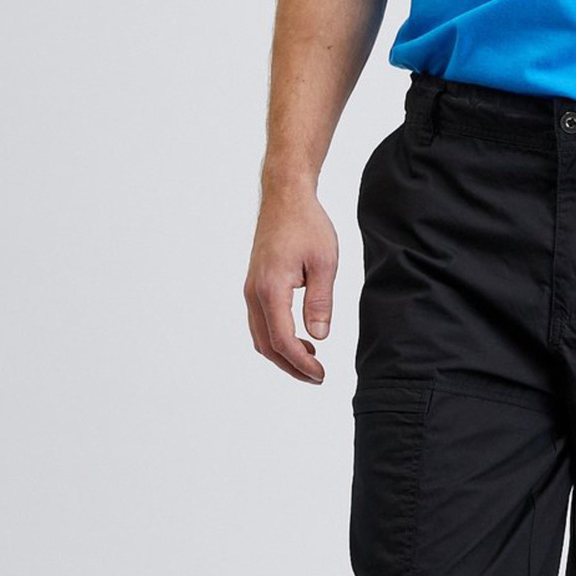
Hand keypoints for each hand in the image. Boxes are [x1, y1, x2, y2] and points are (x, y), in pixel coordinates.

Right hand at [244, 187, 338, 382]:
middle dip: (291, 366)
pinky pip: (261, 322)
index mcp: (271, 289)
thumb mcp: (324, 263)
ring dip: (283, 354)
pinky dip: (277, 338)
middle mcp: (254, 293)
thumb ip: (320, 301)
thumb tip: (319, 336)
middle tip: (318, 377)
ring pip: (260, 336)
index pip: (282, 340)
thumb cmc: (307, 225)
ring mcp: (251, 290)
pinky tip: (301, 338)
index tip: (321, 374)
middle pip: (267, 346)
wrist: (285, 198)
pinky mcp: (254, 286)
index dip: (301, 363)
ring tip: (312, 361)